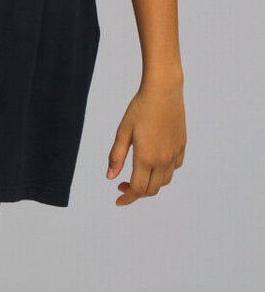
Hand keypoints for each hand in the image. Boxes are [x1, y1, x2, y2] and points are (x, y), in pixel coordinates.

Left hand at [107, 79, 185, 205]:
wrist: (164, 91)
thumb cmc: (140, 109)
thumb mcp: (123, 132)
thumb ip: (116, 157)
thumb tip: (110, 177)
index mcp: (146, 157)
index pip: (138, 189)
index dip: (128, 198)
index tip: (118, 200)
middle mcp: (163, 159)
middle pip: (152, 189)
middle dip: (136, 193)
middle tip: (122, 185)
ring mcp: (175, 153)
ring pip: (164, 181)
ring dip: (150, 184)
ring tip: (136, 175)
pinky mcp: (182, 146)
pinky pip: (174, 168)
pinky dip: (163, 173)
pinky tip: (153, 164)